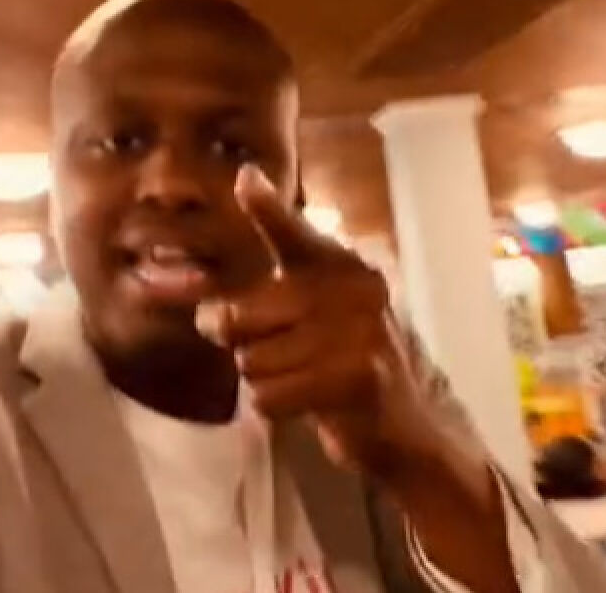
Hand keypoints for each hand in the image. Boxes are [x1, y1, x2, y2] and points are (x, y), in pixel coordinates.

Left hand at [199, 167, 516, 592]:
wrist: (399, 427)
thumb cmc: (333, 366)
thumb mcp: (301, 321)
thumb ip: (254, 307)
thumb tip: (207, 314)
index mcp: (336, 265)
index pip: (291, 233)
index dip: (266, 209)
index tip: (244, 179)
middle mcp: (351, 288)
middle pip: (239, 317)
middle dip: (240, 346)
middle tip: (278, 356)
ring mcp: (359, 331)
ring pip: (250, 363)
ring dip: (263, 382)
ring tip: (304, 380)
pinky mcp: (358, 376)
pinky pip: (269, 396)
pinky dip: (275, 409)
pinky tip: (309, 404)